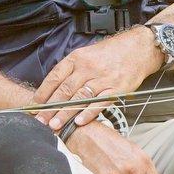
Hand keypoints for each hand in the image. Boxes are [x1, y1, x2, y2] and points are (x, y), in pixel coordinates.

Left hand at [34, 26, 161, 128]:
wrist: (139, 47)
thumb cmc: (111, 52)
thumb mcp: (86, 54)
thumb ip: (71, 70)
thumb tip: (53, 89)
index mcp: (77, 58)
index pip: (55, 77)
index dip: (43, 93)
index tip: (33, 107)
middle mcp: (88, 68)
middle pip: (65, 90)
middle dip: (50, 108)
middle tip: (40, 121)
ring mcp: (103, 78)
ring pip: (80, 98)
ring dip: (66, 113)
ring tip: (55, 125)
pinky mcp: (117, 88)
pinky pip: (100, 102)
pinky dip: (89, 113)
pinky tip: (80, 122)